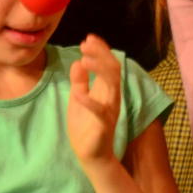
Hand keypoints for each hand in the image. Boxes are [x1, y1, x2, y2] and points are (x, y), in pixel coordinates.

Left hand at [67, 34, 121, 169]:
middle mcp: (111, 98)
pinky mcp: (104, 126)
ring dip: (99, 70)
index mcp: (105, 90)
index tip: (88, 38)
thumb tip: (78, 62)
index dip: (101, 50)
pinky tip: (78, 94)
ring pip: (112, 85)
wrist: (89, 154)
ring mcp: (109, 111)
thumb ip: (79, 82)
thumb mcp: (78, 98)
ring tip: (84, 59)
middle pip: (114, 70)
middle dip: (101, 54)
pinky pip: (101, 112)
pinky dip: (89, 102)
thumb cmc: (85, 125)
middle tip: (85, 44)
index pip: (109, 65)